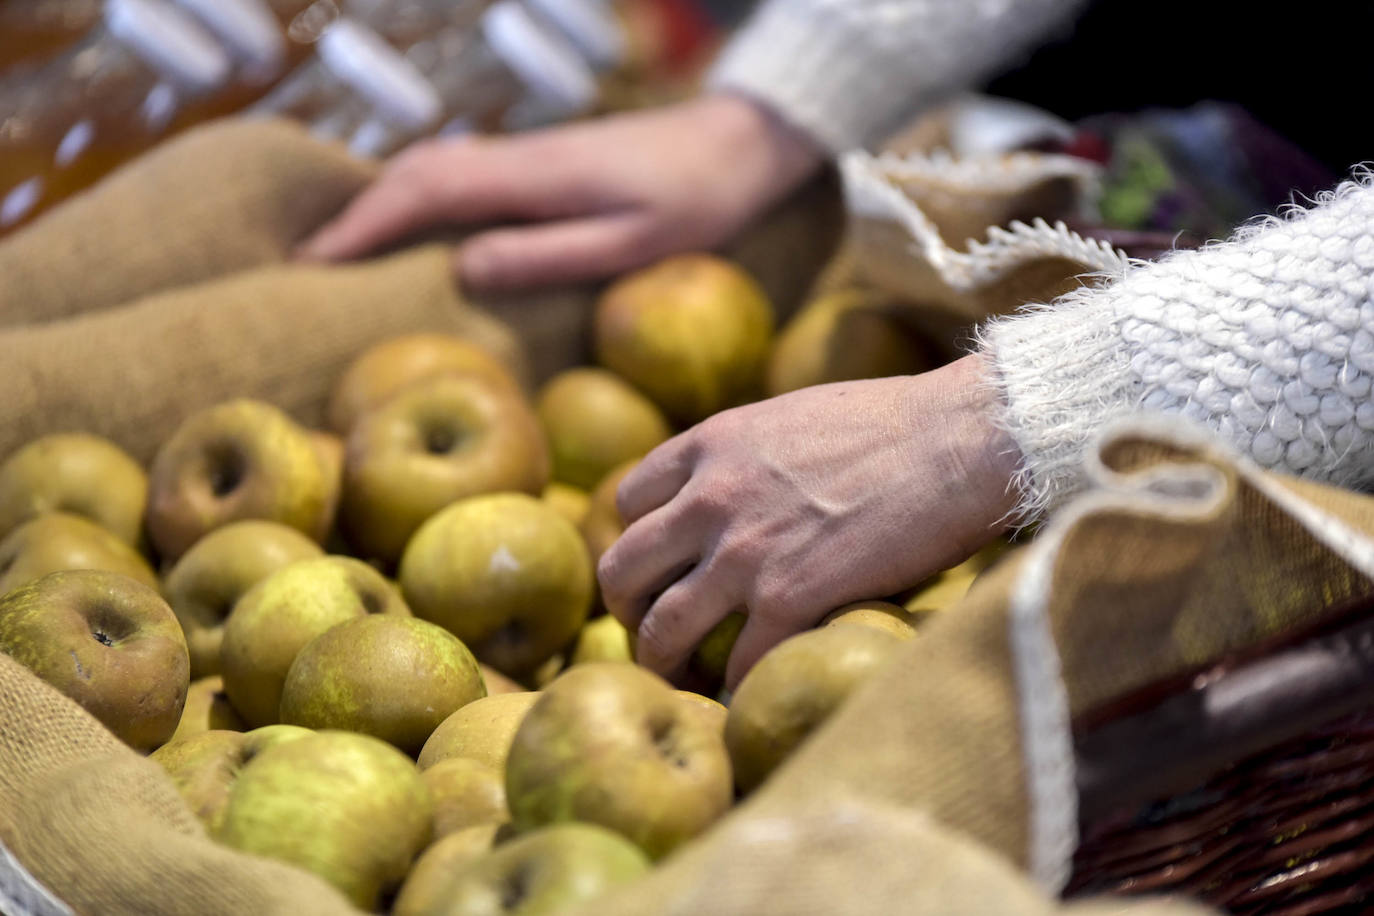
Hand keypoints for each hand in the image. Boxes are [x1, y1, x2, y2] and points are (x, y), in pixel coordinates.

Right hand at [297, 93, 823, 291]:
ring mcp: (529, 155)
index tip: (313, 265)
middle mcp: (519, 157)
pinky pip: (460, 172)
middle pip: (415, 172)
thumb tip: (463, 268)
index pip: (425, 192)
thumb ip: (549, 255)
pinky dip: (417, 194)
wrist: (739, 142)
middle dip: (355, 216)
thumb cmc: (697, 202)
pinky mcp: (542, 163)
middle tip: (305, 267)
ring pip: (433, 166)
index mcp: (533, 178)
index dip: (363, 226)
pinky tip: (412, 223)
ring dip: (381, 202)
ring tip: (342, 250)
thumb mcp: (631, 243)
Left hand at [597, 355, 1021, 689]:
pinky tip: (747, 699)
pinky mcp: (790, 600)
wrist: (958, 440)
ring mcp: (745, 554)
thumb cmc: (897, 422)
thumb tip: (752, 483)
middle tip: (651, 630)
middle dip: (627, 608)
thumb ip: (752, 452)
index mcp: (711, 445)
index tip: (659, 566)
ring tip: (681, 680)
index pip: (629, 501)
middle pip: (622, 569)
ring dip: (663, 661)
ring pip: (662, 628)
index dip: (638, 539)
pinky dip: (736, 690)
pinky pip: (738, 665)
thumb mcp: (794, 415)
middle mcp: (710, 499)